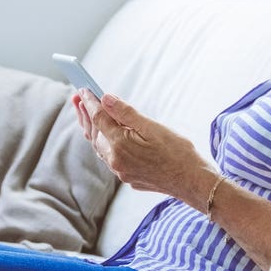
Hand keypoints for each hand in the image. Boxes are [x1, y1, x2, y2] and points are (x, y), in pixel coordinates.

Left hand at [76, 91, 211, 198]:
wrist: (192, 182)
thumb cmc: (177, 152)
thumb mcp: (152, 127)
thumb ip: (125, 113)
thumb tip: (105, 98)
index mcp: (120, 145)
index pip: (99, 118)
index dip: (90, 102)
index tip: (83, 89)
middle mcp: (115, 160)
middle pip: (94, 133)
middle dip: (85, 114)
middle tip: (78, 97)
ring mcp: (121, 171)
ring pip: (99, 147)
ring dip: (92, 129)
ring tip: (86, 114)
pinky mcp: (128, 177)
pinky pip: (109, 157)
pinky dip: (103, 143)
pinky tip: (105, 135)